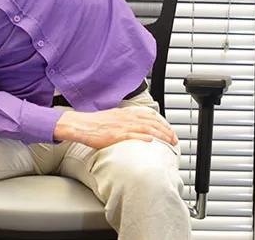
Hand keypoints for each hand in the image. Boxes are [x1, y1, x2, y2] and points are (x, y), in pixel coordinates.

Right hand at [54, 106, 178, 149]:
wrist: (80, 125)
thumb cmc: (94, 124)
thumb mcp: (112, 118)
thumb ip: (125, 121)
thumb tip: (135, 128)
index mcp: (125, 113)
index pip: (149, 115)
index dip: (162, 122)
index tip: (170, 130)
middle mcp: (125, 117)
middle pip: (151, 122)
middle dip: (166, 130)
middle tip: (174, 139)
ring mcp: (121, 126)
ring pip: (146, 128)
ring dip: (160, 134)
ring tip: (169, 141)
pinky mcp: (115, 134)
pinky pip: (132, 135)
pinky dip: (143, 137)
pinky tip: (151, 141)